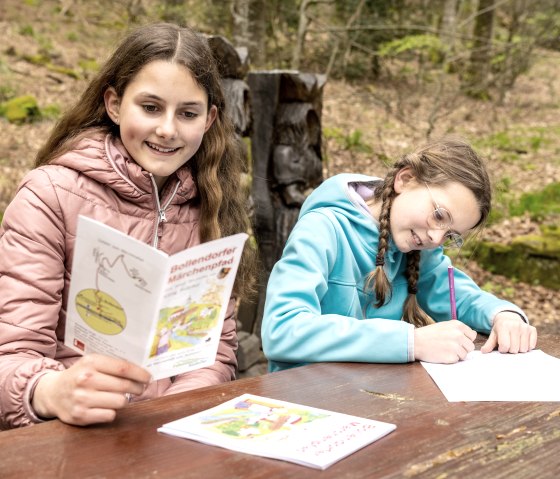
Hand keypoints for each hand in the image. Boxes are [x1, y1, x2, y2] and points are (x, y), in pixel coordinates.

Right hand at [32, 354, 150, 425]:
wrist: (52, 393)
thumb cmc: (79, 375)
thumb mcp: (92, 362)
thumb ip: (114, 365)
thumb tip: (142, 372)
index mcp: (91, 362)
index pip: (123, 368)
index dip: (140, 374)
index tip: (148, 378)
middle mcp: (85, 379)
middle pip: (124, 386)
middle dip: (137, 388)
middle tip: (140, 388)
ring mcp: (82, 398)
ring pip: (120, 402)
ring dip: (123, 400)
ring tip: (118, 396)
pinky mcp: (80, 415)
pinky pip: (110, 415)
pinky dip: (112, 411)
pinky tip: (105, 406)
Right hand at [414, 321, 476, 363]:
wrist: (416, 341)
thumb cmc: (429, 334)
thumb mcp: (445, 326)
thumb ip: (459, 329)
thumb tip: (473, 334)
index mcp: (458, 325)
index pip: (472, 336)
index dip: (465, 340)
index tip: (455, 340)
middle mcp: (459, 335)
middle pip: (470, 347)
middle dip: (462, 348)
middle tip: (449, 346)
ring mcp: (456, 346)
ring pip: (465, 355)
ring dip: (456, 354)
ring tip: (444, 350)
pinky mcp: (452, 356)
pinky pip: (457, 360)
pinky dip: (450, 359)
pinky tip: (441, 354)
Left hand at [481, 311, 536, 353]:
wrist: (509, 318)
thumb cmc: (500, 329)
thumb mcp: (493, 335)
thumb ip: (489, 344)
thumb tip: (483, 351)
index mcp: (504, 326)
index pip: (505, 346)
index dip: (502, 350)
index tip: (501, 347)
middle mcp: (515, 325)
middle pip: (514, 349)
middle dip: (510, 350)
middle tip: (508, 345)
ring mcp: (525, 327)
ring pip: (524, 349)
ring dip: (519, 350)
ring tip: (514, 344)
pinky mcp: (532, 329)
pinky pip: (532, 346)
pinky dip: (527, 347)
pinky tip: (522, 342)